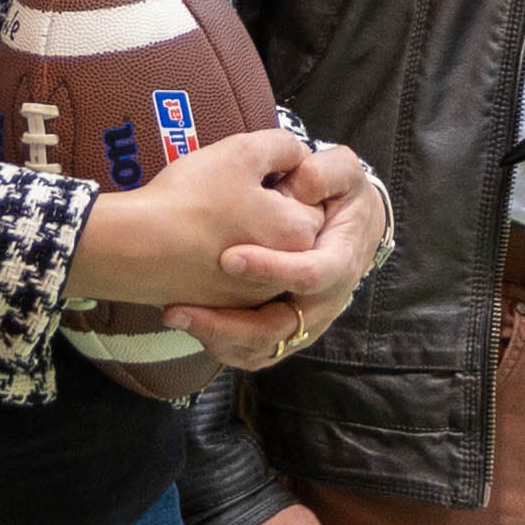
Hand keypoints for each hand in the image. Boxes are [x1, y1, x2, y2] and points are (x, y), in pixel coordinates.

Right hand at [72, 129, 374, 315]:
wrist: (135, 248)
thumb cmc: (193, 197)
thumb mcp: (243, 151)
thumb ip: (283, 146)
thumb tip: (297, 154)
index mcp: (299, 235)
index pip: (310, 199)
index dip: (281, 180)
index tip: (249, 175)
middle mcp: (284, 274)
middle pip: (287, 230)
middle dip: (268, 211)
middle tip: (230, 194)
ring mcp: (252, 297)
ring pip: (260, 253)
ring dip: (245, 236)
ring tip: (211, 215)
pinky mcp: (222, 307)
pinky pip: (233, 278)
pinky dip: (221, 260)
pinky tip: (197, 240)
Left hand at [171, 159, 391, 367]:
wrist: (349, 226)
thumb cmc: (340, 194)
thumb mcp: (344, 171)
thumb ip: (326, 172)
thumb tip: (300, 185)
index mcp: (339, 262)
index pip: (311, 274)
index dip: (272, 268)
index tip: (228, 259)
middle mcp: (322, 303)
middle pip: (277, 329)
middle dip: (227, 323)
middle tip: (180, 309)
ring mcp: (303, 325)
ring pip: (260, 348)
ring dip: (215, 337)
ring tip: (175, 314)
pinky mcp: (283, 334)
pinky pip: (249, 353)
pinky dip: (218, 344)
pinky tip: (187, 322)